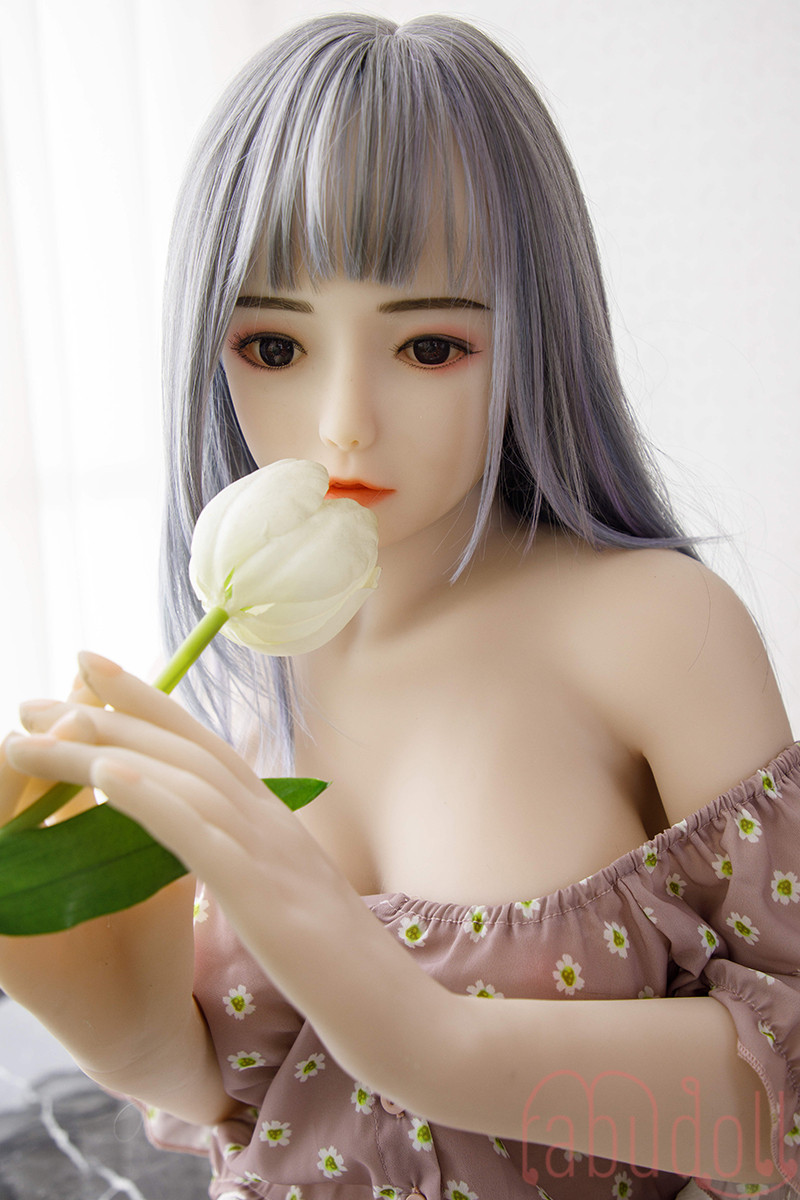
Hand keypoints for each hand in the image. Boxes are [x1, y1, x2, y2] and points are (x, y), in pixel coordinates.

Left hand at [5, 652, 349, 975]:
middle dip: (102, 715)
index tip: (89, 671)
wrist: (399, 1011)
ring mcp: (269, 851)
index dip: (145, 700)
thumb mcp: (287, 896)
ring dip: (101, 749)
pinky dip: (151, 799)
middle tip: (28, 701)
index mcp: (272, 820)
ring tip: (34, 735)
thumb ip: (251, 859)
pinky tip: (106, 777)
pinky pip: (200, 836)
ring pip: (179, 778)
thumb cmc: (340, 967)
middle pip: (180, 748)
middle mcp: (270, 819)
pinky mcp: (263, 895)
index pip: (201, 743)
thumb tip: (211, 842)